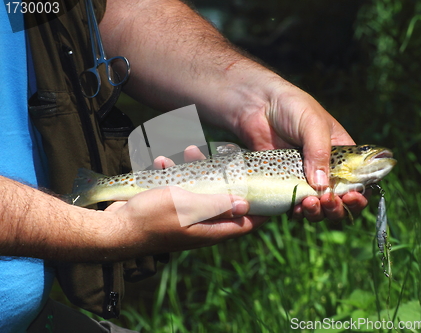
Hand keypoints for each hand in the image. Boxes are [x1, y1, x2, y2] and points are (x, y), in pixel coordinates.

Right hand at [106, 147, 267, 252]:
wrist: (112, 229)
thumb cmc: (150, 219)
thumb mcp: (186, 207)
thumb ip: (216, 205)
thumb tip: (245, 205)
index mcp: (211, 230)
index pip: (246, 222)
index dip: (263, 209)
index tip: (273, 190)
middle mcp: (202, 225)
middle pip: (224, 200)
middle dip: (226, 178)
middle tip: (226, 155)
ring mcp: (184, 216)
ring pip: (199, 189)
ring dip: (195, 169)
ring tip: (188, 150)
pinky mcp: (168, 207)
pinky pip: (177, 188)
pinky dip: (172, 174)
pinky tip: (161, 161)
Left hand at [233, 81, 367, 221]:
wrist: (257, 105)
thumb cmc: (291, 107)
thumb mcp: (312, 124)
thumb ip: (319, 153)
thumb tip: (321, 186)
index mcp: (342, 155)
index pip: (358, 181)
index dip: (359, 194)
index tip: (352, 197)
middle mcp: (325, 171)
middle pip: (339, 200)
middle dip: (338, 207)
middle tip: (328, 201)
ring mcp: (303, 179)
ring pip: (317, 208)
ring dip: (318, 213)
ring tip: (309, 204)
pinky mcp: (284, 184)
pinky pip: (293, 205)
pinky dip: (297, 211)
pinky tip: (294, 208)